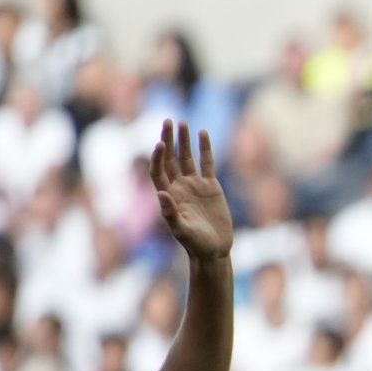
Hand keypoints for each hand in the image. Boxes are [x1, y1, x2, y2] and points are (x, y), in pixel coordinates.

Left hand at [148, 123, 230, 262]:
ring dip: (184, 140)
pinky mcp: (210, 186)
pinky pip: (207, 163)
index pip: (158, 170)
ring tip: (183, 122)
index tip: (160, 143)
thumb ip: (170, 213)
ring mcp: (194, 185)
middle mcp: (179, 186)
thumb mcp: (181, 230)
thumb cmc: (195, 243)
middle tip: (168, 121)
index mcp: (168, 194)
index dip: (158, 156)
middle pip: (170, 158)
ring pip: (187, 157)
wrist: (213, 249)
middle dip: (168, 139)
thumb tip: (162, 194)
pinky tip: (203, 133)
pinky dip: (205, 148)